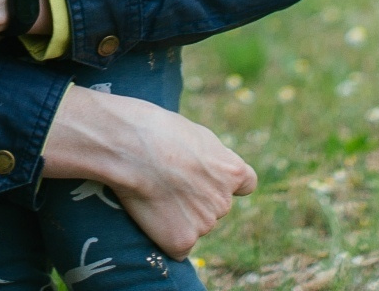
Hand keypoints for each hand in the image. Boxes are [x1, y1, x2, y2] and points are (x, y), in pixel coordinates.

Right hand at [39, 87, 256, 258]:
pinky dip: (165, 236)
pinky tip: (151, 214)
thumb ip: (212, 158)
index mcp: (233, 172)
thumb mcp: (199, 135)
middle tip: (167, 184)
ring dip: (178, 218)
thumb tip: (211, 169)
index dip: (223, 182)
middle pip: (214, 206)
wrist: (132, 146)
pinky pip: (177, 246)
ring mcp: (205, 224)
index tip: (207, 179)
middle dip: (196, 200)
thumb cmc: (159, 132)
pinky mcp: (183, 240)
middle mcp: (224, 201)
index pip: (245, 185)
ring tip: (154, 193)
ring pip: (194, 226)